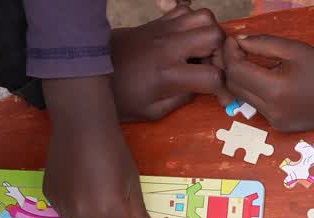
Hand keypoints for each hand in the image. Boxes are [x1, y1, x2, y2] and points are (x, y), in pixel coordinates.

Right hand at [42, 77, 154, 217]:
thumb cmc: (113, 151)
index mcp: (109, 209)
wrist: (81, 127)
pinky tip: (87, 200)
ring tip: (106, 215)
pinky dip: (81, 217)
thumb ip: (138, 210)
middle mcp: (84, 214)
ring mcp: (65, 208)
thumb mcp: (132, 181)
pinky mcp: (52, 199)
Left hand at [109, 7, 229, 121]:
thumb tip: (201, 89)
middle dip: (221, 54)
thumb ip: (181, 100)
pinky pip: (185, 8)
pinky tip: (186, 37)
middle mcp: (169, 46)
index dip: (225, 89)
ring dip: (210, 34)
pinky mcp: (157, 21)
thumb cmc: (120, 97)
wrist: (88, 71)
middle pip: (215, 35)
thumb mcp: (152, 111)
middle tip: (212, 68)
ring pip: (204, 16)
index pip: (213, 75)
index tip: (222, 98)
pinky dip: (192, 20)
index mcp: (168, 74)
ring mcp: (163, 29)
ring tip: (202, 51)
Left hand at [222, 36, 313, 131]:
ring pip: (244, 99)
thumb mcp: (294, 49)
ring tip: (252, 63)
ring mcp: (275, 122)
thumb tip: (238, 42)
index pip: (236, 71)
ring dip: (242, 80)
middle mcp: (272, 111)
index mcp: (275, 90)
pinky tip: (268, 81)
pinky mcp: (280, 127)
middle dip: (232, 66)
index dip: (230, 53)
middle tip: (239, 50)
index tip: (234, 41)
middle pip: (234, 87)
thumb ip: (263, 44)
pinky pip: (258, 108)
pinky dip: (256, 93)